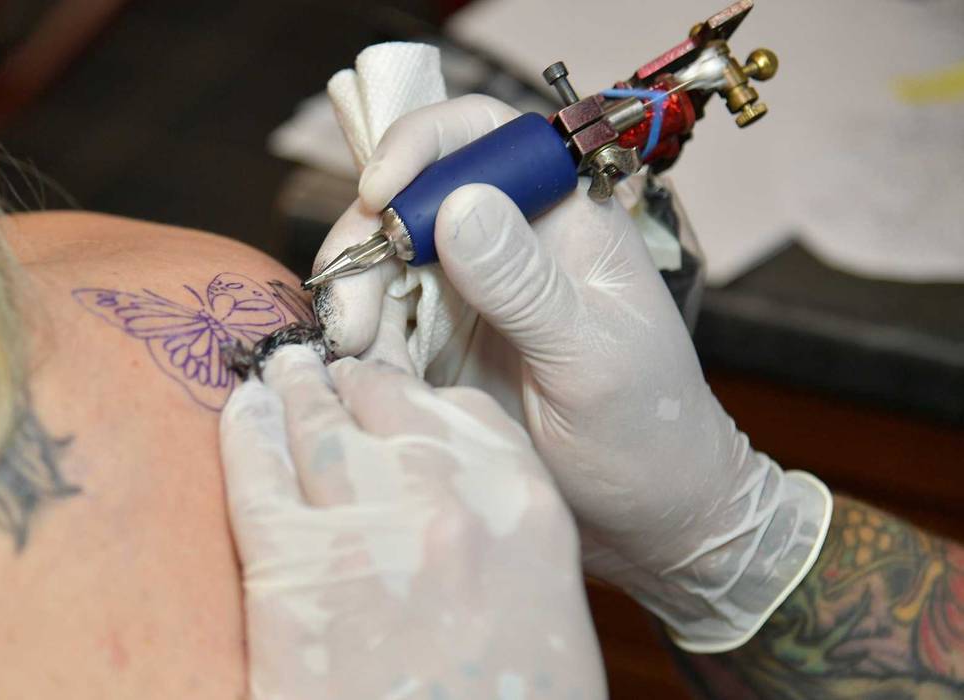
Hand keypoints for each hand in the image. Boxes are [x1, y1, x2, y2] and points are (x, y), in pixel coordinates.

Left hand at [220, 346, 604, 698]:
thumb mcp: (541, 611)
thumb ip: (497, 537)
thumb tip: (444, 501)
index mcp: (525, 506)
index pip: (460, 412)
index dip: (414, 397)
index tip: (389, 391)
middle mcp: (449, 496)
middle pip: (386, 400)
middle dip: (351, 382)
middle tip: (321, 365)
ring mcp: (368, 525)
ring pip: (317, 422)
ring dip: (293, 388)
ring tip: (279, 370)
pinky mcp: (292, 569)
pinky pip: (258, 472)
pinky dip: (246, 432)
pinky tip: (244, 411)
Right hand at [315, 95, 831, 651]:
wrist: (649, 517)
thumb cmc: (648, 430)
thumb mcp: (593, 360)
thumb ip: (526, 285)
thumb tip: (457, 206)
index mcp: (564, 217)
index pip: (484, 135)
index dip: (421, 144)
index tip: (380, 194)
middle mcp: (509, 241)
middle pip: (410, 198)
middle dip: (366, 244)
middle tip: (349, 315)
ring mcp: (470, 292)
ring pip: (382, 262)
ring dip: (355, 303)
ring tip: (357, 359)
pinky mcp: (441, 343)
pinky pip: (380, 323)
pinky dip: (362, 345)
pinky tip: (367, 379)